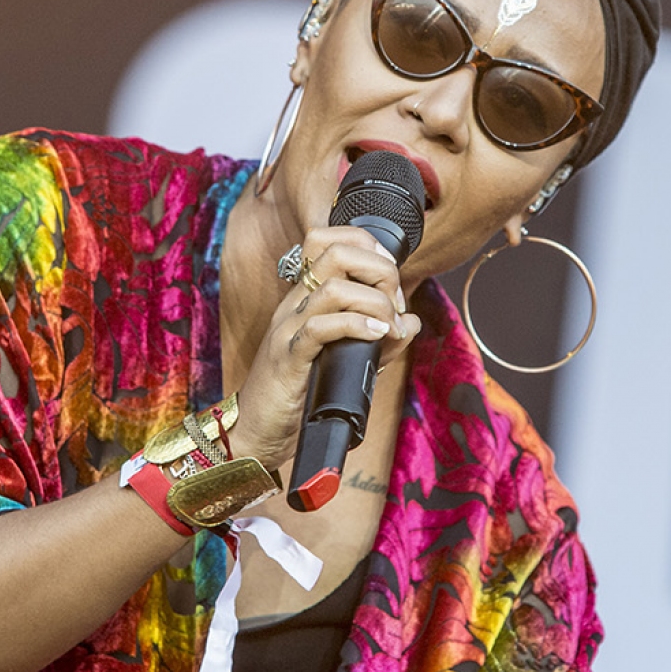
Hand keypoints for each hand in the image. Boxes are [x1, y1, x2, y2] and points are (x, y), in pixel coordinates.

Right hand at [232, 226, 422, 465]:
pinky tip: (376, 336)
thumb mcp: (348, 360)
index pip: (327, 240)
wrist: (259, 431)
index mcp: (304, 297)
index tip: (390, 280)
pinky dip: (357, 326)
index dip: (367, 246)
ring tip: (389, 327)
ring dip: (376, 302)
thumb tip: (412, 321)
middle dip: (379, 269)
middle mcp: (294, 304)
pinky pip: (320, 327)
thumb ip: (381, 340)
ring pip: (333, 287)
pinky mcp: (287, 358)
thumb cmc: (300, 394)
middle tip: (395, 303)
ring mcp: (288, 329)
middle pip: (334, 251)